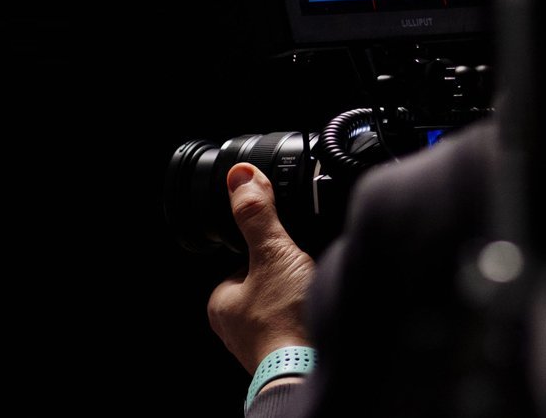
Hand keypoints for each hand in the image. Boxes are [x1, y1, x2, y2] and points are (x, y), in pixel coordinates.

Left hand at [207, 164, 314, 373]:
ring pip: (285, 302)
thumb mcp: (272, 254)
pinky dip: (311, 313)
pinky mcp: (288, 351)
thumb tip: (241, 177)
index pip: (244, 260)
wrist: (309, 368)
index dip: (271, 248)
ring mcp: (262, 341)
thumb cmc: (284, 322)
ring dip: (302, 294)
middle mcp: (237, 325)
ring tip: (316, 291)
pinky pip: (300, 321)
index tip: (289, 248)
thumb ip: (258, 215)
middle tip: (306, 271)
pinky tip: (323, 309)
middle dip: (289, 273)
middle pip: (267, 280)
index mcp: (222, 301)